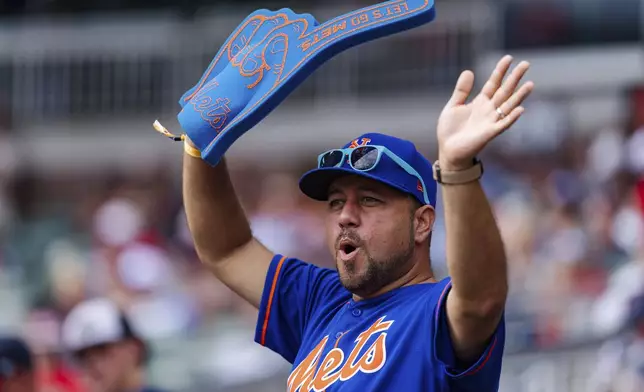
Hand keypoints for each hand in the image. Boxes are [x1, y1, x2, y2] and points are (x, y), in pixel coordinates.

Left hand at [436, 55, 533, 170]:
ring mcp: (491, 121)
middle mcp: (489, 110)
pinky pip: (503, 124)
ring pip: (508, 106)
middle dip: (514, 78)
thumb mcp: (453, 106)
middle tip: (526, 63)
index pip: (493, 83)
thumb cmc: (450, 130)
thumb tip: (468, 71)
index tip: (509, 58)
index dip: (500, 71)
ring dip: (519, 96)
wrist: (448, 150)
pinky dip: (511, 117)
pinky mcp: (489, 133)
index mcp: (480, 102)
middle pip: (505, 91)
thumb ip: (461, 90)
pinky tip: (520, 109)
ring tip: (530, 84)